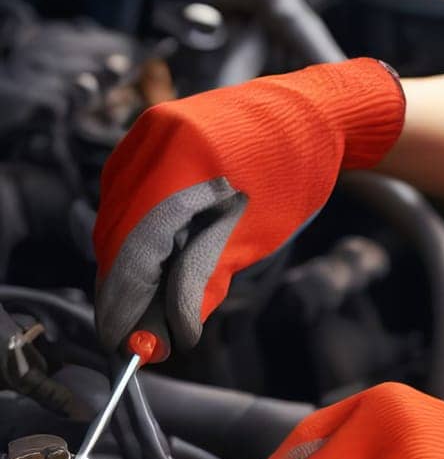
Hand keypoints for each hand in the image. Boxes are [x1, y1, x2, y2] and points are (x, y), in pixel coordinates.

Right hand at [92, 59, 404, 353]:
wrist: (313, 115)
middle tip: (143, 334)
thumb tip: (162, 336)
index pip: (131, 244)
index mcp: (183, 157)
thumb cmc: (295, 172)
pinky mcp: (147, 135)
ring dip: (129, 262)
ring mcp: (147, 132)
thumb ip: (201, 284)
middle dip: (126, 287)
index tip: (130, 343)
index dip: (125, 300)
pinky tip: (156, 257)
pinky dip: (136, 231)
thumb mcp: (254, 236)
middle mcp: (155, 137)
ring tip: (152, 302)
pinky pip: (125, 192)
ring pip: (115, 214)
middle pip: (116, 231)